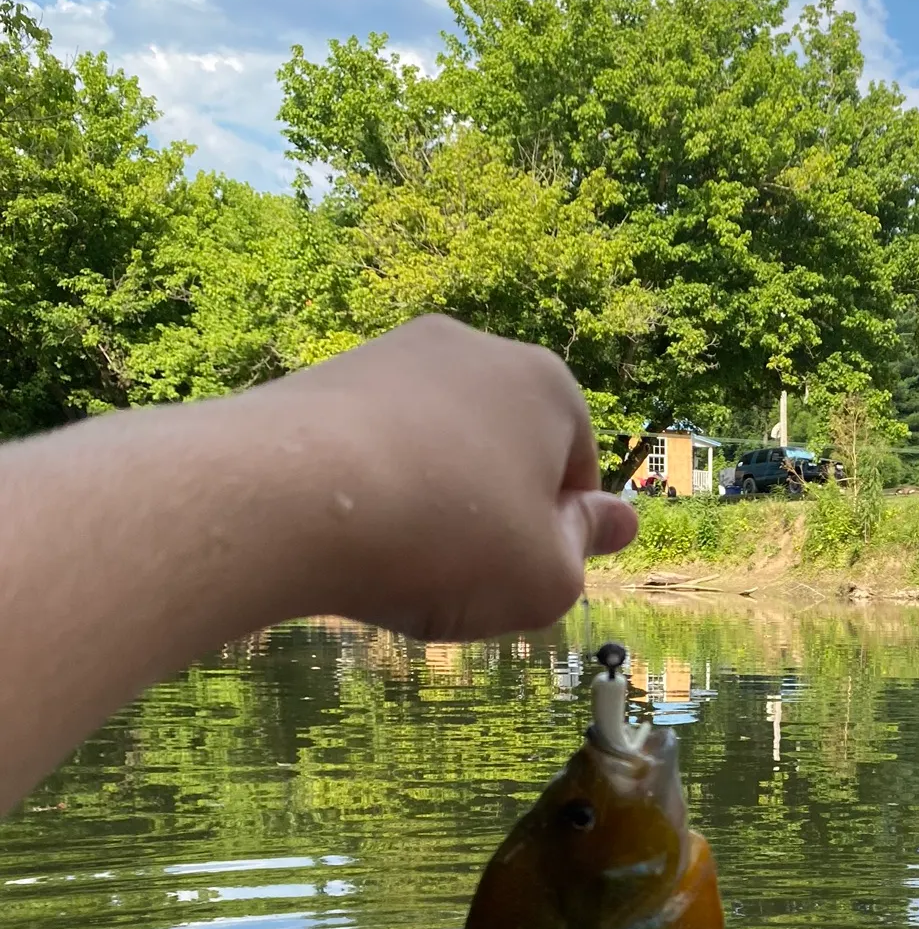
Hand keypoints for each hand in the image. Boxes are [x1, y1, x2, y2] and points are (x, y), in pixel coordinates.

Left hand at [253, 316, 635, 638]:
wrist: (286, 498)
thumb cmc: (448, 540)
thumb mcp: (546, 579)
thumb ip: (586, 549)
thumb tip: (622, 522)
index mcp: (548, 385)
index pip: (576, 469)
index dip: (558, 534)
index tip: (524, 576)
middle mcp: (475, 349)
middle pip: (505, 450)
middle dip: (493, 511)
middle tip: (464, 577)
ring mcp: (393, 355)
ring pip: (436, 448)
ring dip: (430, 502)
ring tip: (398, 562)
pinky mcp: (323, 378)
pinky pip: (371, 447)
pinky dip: (371, 490)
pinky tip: (348, 539)